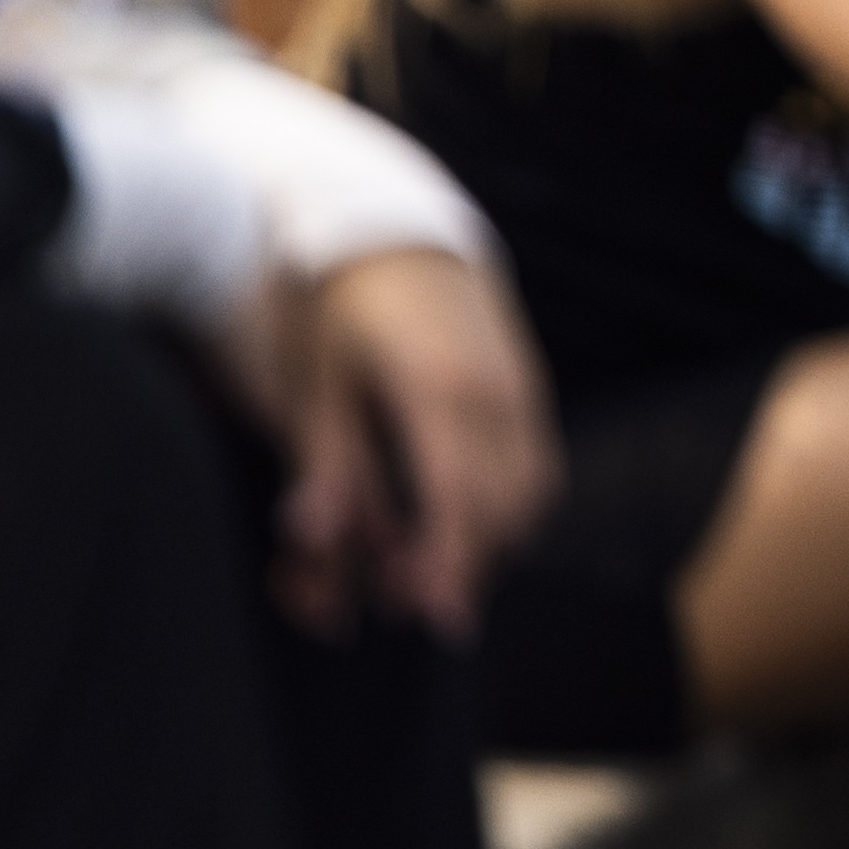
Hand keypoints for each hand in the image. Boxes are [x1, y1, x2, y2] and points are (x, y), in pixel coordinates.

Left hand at [261, 246, 548, 641]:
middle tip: (406, 601)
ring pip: (530, 491)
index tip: (438, 618)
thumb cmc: (339, 307)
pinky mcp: (526, 386)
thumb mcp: (316, 380)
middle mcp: (497, 393)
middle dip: (464, 564)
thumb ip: (326, 463)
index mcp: (441, 391)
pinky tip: (459, 514)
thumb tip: (314, 538)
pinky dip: (505, 504)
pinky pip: (534, 464)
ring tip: (426, 561)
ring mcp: (522, 388)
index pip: (460, 497)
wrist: (395, 230)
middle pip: (505, 507)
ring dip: (488, 538)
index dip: (450, 563)